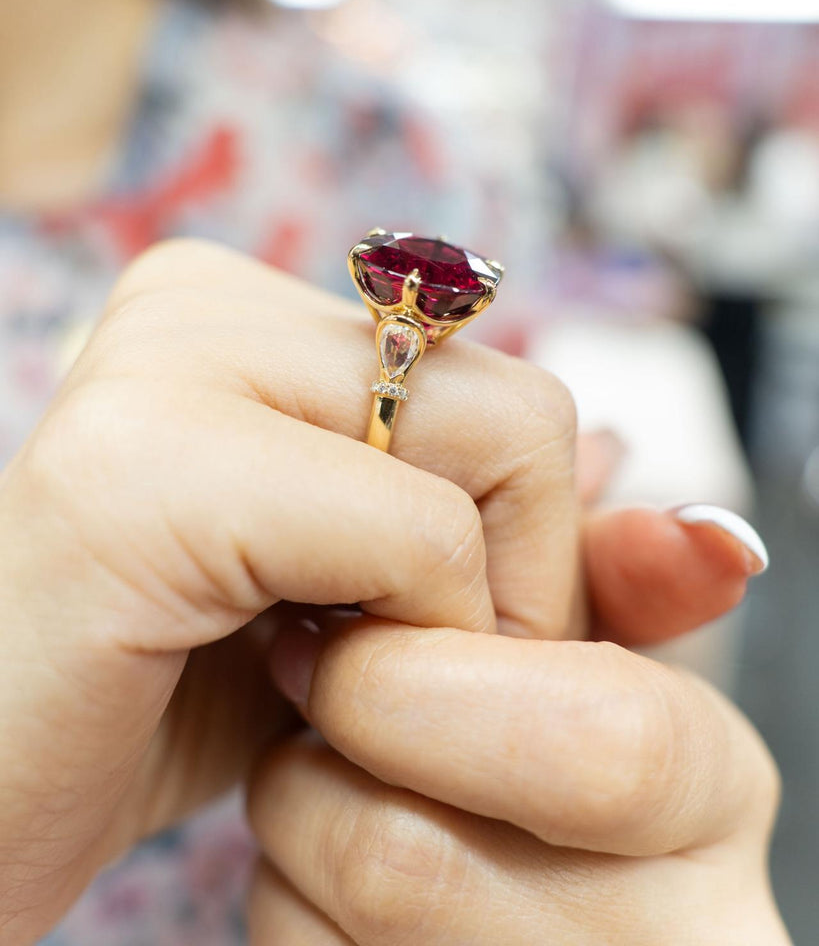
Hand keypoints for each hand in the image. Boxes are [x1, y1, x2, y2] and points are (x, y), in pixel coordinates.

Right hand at [0, 240, 762, 940]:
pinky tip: (286, 679)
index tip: (417, 636)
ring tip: (327, 670)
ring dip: (456, 614)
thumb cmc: (167, 698)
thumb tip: (632, 460)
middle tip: (385, 667)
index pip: (501, 383)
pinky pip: (408, 532)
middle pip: (519, 405)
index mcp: (242, 311)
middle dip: (505, 577)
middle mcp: (201, 298)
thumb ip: (503, 532)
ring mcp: (164, 360)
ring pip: (492, 449)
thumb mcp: (364, 606)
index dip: (516, 543)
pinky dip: (402, 637)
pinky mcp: (143, 468)